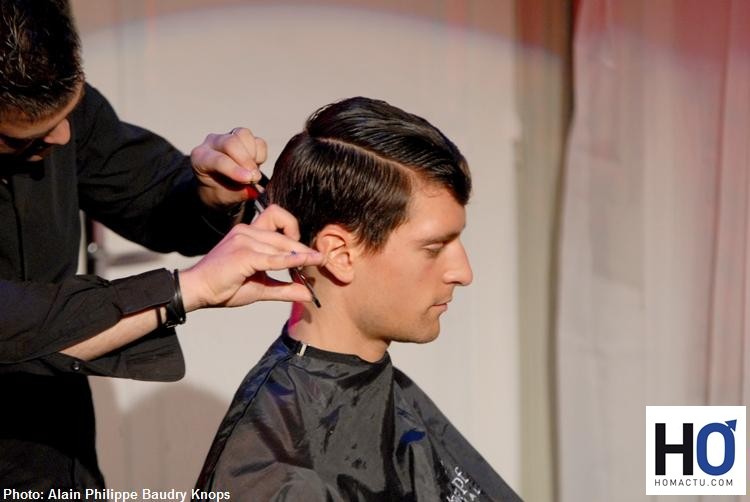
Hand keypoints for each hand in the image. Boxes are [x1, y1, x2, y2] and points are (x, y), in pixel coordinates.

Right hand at [179, 205, 323, 309]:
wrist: (198, 291)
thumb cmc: (225, 287)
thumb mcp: (260, 287)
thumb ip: (284, 288)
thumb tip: (308, 294)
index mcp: (249, 232)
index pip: (278, 219)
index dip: (295, 232)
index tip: (309, 251)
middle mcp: (246, 231)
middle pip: (284, 233)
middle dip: (303, 248)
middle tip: (320, 260)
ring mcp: (244, 240)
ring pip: (281, 246)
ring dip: (299, 256)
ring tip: (314, 265)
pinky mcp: (243, 254)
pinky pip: (274, 258)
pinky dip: (291, 261)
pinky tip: (304, 264)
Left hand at [190, 127, 266, 209]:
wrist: (218, 186)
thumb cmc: (217, 192)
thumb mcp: (224, 199)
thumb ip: (239, 194)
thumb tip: (257, 190)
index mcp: (200, 158)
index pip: (218, 159)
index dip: (235, 169)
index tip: (249, 179)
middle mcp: (212, 143)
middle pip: (231, 142)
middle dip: (246, 161)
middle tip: (254, 178)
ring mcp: (228, 136)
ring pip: (244, 136)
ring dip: (253, 156)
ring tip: (252, 173)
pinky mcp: (243, 137)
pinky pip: (258, 142)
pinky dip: (261, 155)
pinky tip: (255, 166)